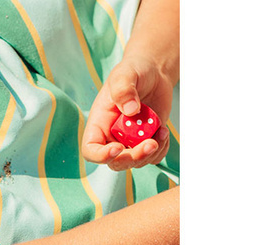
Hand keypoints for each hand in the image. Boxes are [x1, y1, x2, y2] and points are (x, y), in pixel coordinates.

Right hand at [82, 53, 173, 170]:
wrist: (153, 73)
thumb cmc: (133, 71)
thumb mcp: (125, 74)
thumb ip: (123, 89)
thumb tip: (131, 110)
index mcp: (99, 125)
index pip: (91, 150)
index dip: (101, 156)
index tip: (118, 148)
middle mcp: (112, 137)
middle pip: (116, 162)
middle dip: (134, 157)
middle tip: (150, 143)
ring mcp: (130, 142)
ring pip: (136, 163)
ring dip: (151, 153)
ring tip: (161, 131)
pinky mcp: (146, 142)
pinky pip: (152, 158)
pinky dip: (161, 150)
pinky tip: (163, 132)